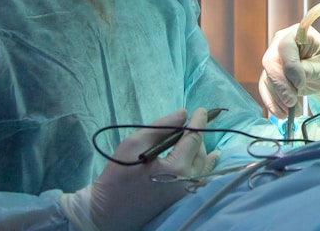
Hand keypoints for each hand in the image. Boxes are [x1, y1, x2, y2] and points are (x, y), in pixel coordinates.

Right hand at [60, 108, 217, 230]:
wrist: (108, 210)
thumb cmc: (118, 174)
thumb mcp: (136, 143)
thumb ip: (162, 127)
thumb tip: (183, 114)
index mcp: (177, 168)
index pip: (195, 138)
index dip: (199, 121)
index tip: (202, 109)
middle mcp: (188, 182)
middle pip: (200, 152)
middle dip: (195, 136)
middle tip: (186, 125)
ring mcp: (186, 194)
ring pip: (202, 165)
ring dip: (199, 150)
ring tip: (196, 137)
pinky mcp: (182, 200)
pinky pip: (200, 178)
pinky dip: (204, 165)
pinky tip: (211, 157)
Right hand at [258, 24, 319, 117]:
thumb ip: (309, 71)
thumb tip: (293, 81)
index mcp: (297, 34)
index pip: (285, 47)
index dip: (290, 67)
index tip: (301, 85)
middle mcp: (280, 43)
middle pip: (271, 63)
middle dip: (281, 86)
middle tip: (291, 102)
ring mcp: (273, 59)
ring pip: (267, 78)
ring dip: (278, 98)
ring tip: (292, 112)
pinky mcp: (270, 74)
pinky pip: (265, 88)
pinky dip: (272, 103)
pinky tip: (282, 114)